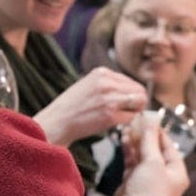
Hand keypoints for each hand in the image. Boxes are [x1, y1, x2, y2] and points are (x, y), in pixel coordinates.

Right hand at [34, 67, 148, 146]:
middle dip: (137, 102)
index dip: (132, 94)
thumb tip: (131, 90)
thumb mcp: (88, 85)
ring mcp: (109, 99)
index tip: (127, 102)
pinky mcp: (110, 115)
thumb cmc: (71, 107)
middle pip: (139, 91)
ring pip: (139, 103)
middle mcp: (107, 83)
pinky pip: (131, 117)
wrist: (56, 122)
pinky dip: (126, 121)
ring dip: (133, 111)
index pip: (131, 81)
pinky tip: (114, 122)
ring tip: (120, 116)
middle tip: (128, 111)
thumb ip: (108, 84)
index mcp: (102, 73)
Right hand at [113, 115, 187, 195]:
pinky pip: (132, 163)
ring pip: (142, 155)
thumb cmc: (150, 189)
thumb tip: (151, 120)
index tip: (149, 119)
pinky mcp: (133, 182)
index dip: (159, 132)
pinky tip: (123, 139)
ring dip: (135, 142)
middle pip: (155, 150)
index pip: (169, 147)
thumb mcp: (153, 162)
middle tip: (135, 121)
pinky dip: (128, 152)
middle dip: (145, 136)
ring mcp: (147, 178)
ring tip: (127, 127)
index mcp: (176, 171)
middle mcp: (164, 174)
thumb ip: (150, 140)